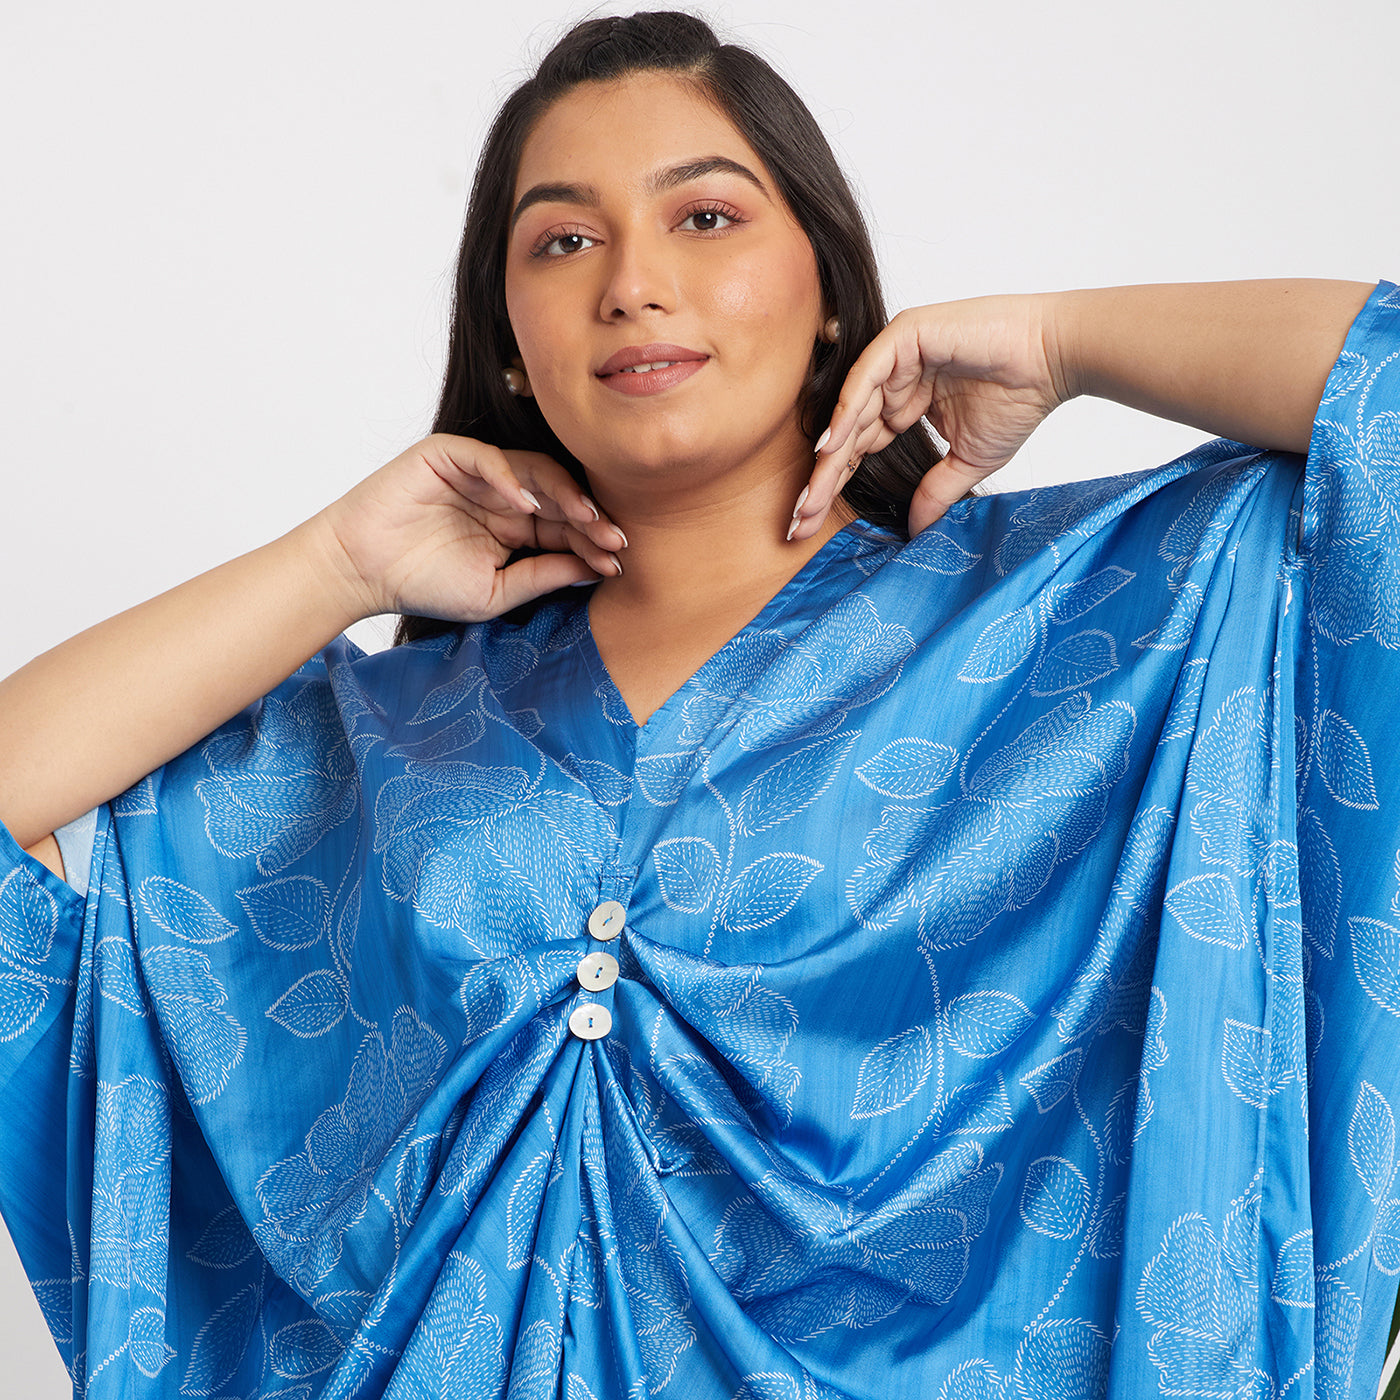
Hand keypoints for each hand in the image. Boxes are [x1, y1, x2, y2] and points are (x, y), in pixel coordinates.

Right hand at [314, 434, 626, 621]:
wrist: (361, 572)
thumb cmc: (423, 585)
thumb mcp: (495, 591)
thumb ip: (542, 576)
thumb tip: (596, 569)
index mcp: (516, 526)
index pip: (564, 527)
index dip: (591, 541)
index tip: (617, 562)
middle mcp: (503, 494)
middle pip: (558, 497)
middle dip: (588, 518)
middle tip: (614, 537)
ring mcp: (478, 473)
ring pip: (533, 471)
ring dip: (562, 493)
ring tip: (584, 517)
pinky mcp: (448, 455)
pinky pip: (488, 457)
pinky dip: (508, 477)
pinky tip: (526, 506)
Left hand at [790, 294, 1073, 538]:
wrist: (1054, 359)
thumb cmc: (1020, 399)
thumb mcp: (968, 461)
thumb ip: (935, 491)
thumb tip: (916, 529)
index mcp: (904, 404)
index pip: (859, 448)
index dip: (836, 484)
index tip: (811, 523)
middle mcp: (894, 379)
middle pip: (847, 434)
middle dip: (823, 479)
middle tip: (798, 519)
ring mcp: (897, 355)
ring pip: (851, 409)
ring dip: (829, 454)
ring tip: (810, 495)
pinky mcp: (904, 335)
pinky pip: (867, 376)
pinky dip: (848, 410)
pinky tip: (830, 447)